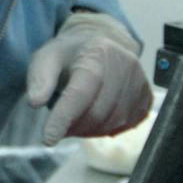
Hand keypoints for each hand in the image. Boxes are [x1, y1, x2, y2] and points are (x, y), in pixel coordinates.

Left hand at [26, 11, 152, 144]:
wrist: (101, 44)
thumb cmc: (69, 55)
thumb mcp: (45, 58)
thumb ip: (39, 79)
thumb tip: (35, 102)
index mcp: (96, 53)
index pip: (80, 92)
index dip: (64, 117)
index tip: (48, 139)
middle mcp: (124, 65)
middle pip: (97, 112)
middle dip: (73, 127)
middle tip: (58, 127)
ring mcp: (139, 81)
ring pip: (112, 123)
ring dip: (88, 131)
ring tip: (73, 121)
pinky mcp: (146, 96)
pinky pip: (126, 125)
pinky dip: (106, 130)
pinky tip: (93, 119)